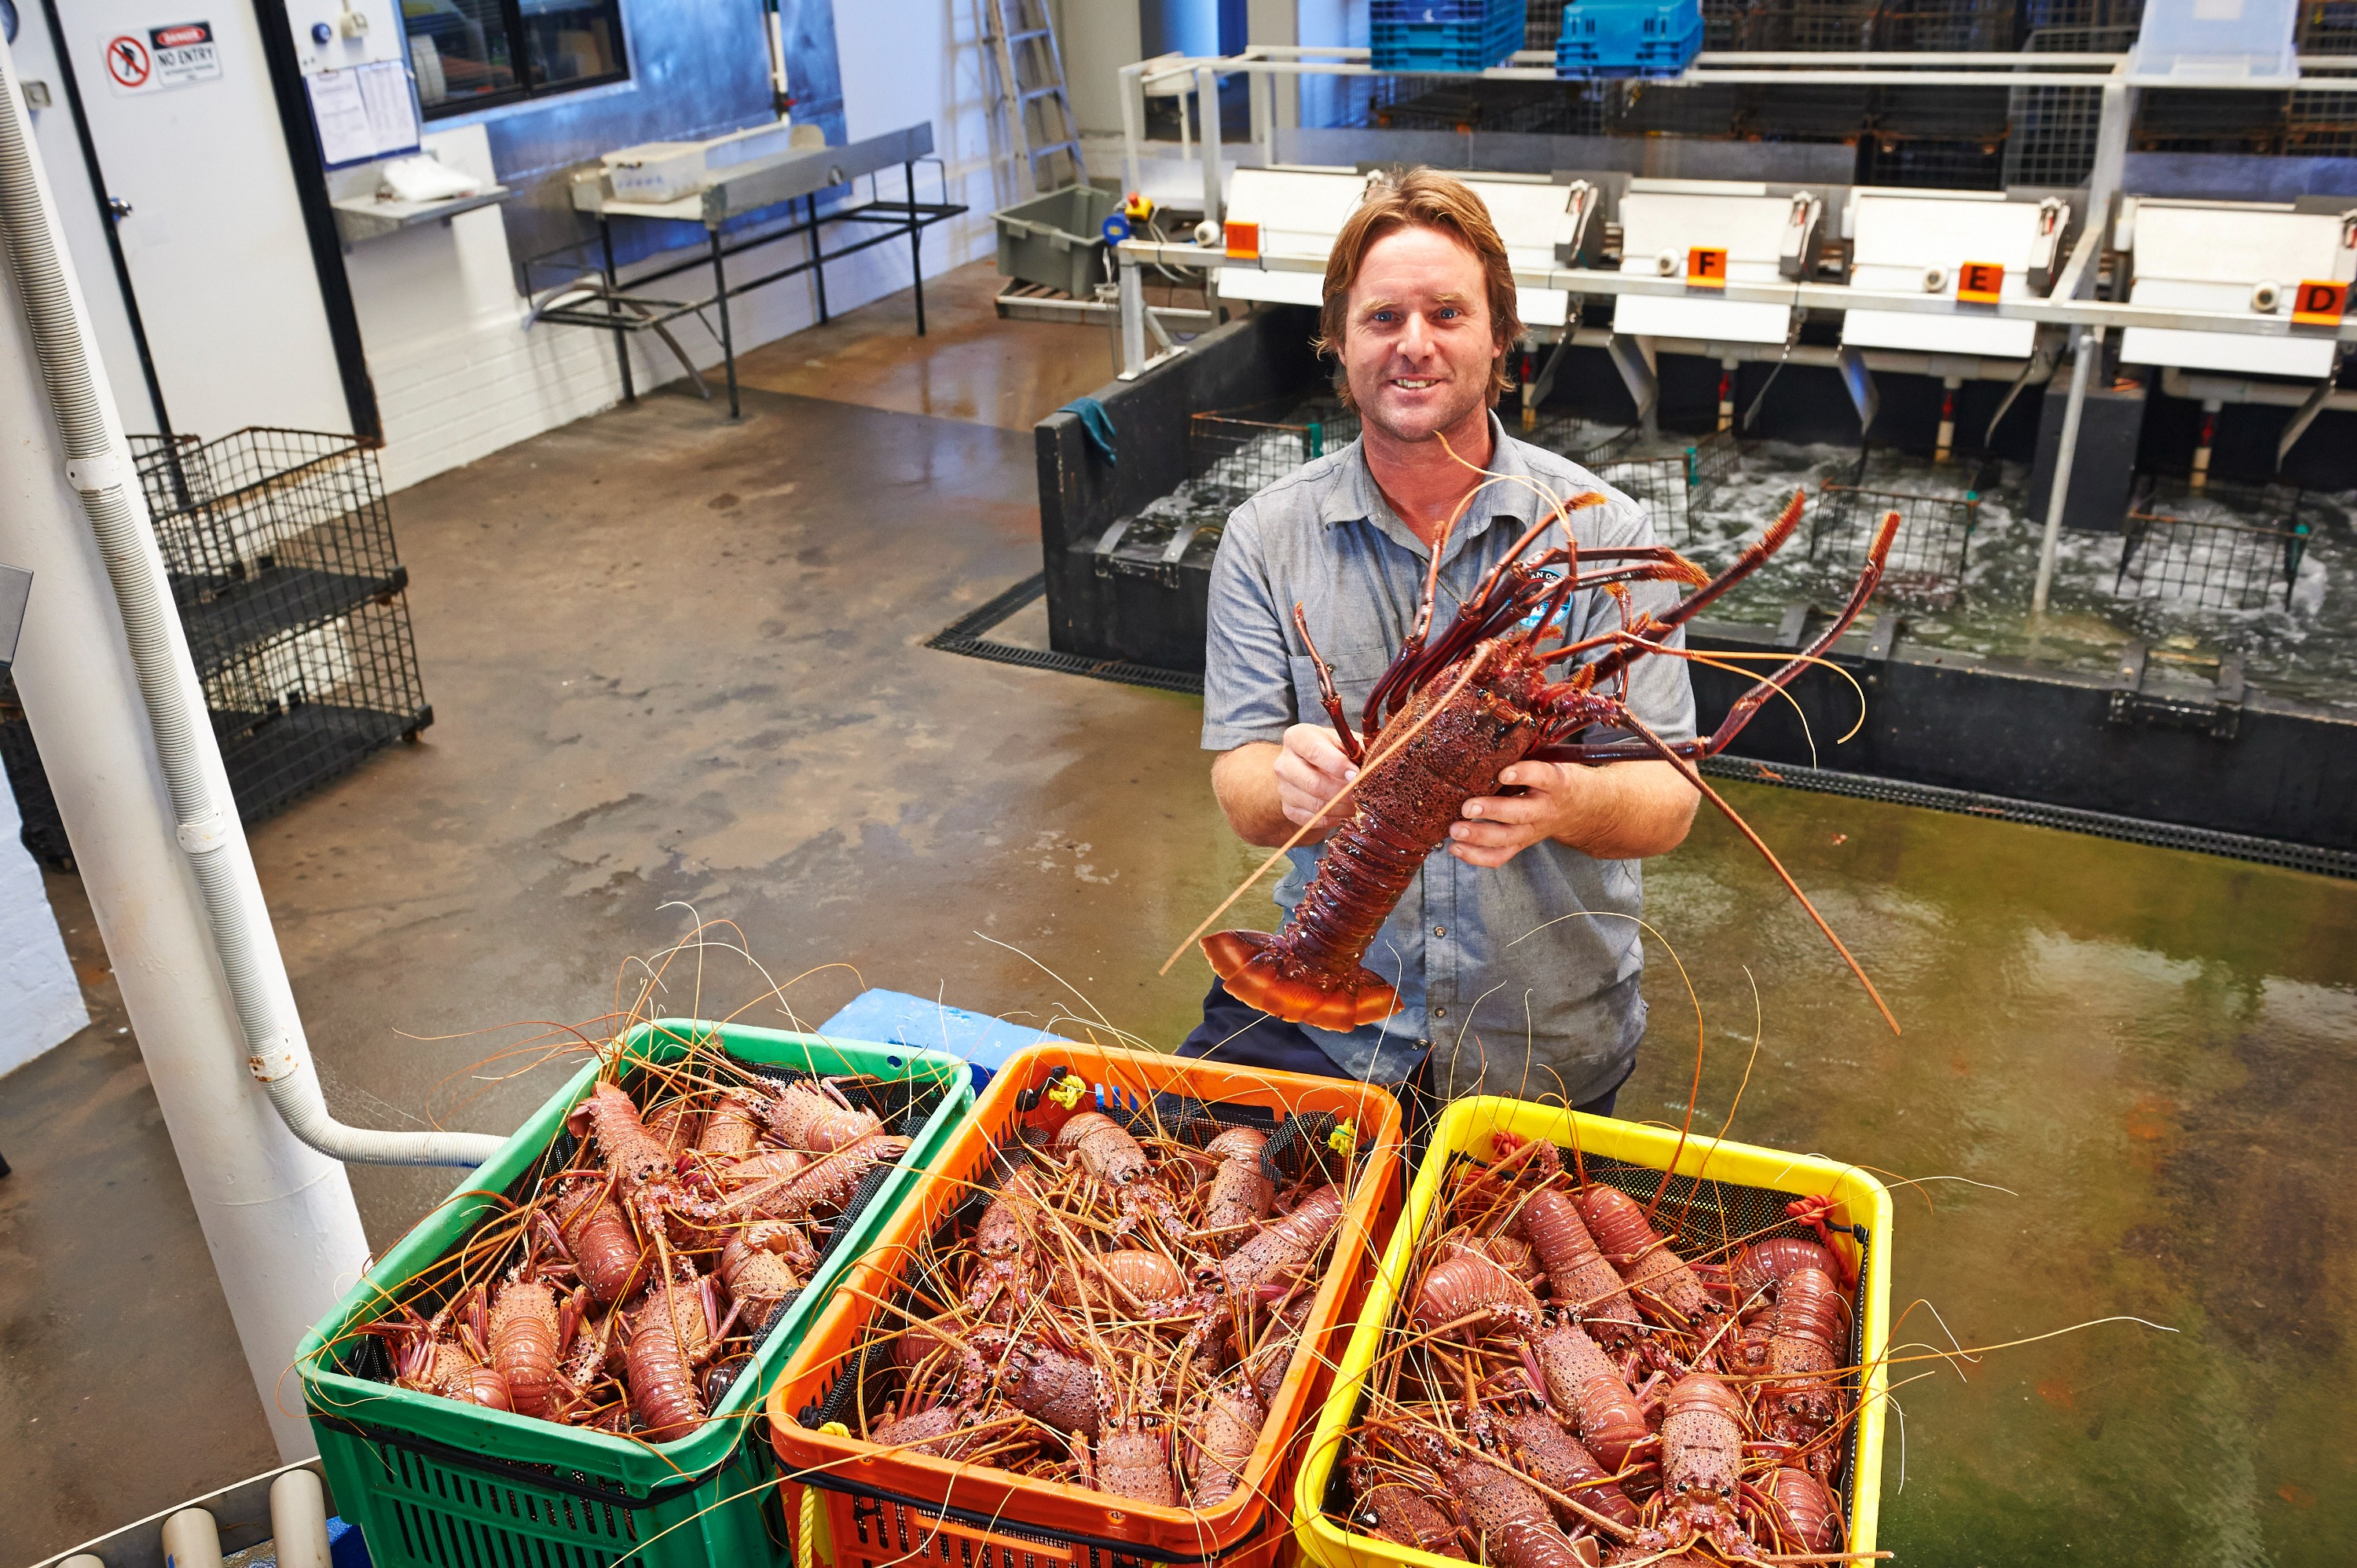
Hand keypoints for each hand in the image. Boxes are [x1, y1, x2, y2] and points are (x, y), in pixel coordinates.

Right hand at [1273, 723, 1358, 836]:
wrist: (1313, 766)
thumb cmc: (1334, 750)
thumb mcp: (1345, 741)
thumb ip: (1357, 750)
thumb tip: (1374, 765)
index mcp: (1297, 738)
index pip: (1313, 750)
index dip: (1337, 764)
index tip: (1356, 774)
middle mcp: (1284, 763)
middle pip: (1313, 783)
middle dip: (1343, 792)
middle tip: (1362, 794)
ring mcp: (1284, 788)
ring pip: (1316, 805)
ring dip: (1342, 807)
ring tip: (1359, 803)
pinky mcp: (1289, 809)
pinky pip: (1314, 820)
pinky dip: (1335, 818)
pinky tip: (1346, 811)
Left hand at [1448, 761, 1592, 867]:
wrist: (1578, 808)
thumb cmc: (1554, 778)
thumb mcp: (1550, 761)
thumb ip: (1525, 753)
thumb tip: (1488, 737)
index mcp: (1555, 783)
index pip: (1542, 776)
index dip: (1524, 774)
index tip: (1503, 772)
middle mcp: (1544, 809)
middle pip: (1520, 813)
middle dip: (1492, 811)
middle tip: (1467, 807)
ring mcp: (1532, 830)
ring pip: (1507, 838)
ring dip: (1479, 836)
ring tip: (1455, 830)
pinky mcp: (1521, 844)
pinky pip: (1500, 856)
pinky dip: (1477, 856)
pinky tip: (1456, 848)